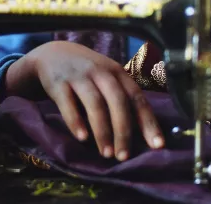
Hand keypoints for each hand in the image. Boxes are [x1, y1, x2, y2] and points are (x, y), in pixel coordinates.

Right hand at [4, 41, 164, 160]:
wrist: (53, 54)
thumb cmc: (87, 72)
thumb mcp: (107, 76)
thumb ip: (121, 97)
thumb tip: (141, 133)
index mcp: (117, 72)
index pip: (137, 97)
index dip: (148, 121)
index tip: (157, 145)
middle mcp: (101, 72)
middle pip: (117, 101)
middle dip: (123, 131)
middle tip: (124, 156)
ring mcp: (79, 75)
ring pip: (95, 104)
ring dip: (102, 131)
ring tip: (106, 153)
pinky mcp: (59, 82)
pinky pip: (68, 103)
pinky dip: (76, 121)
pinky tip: (82, 138)